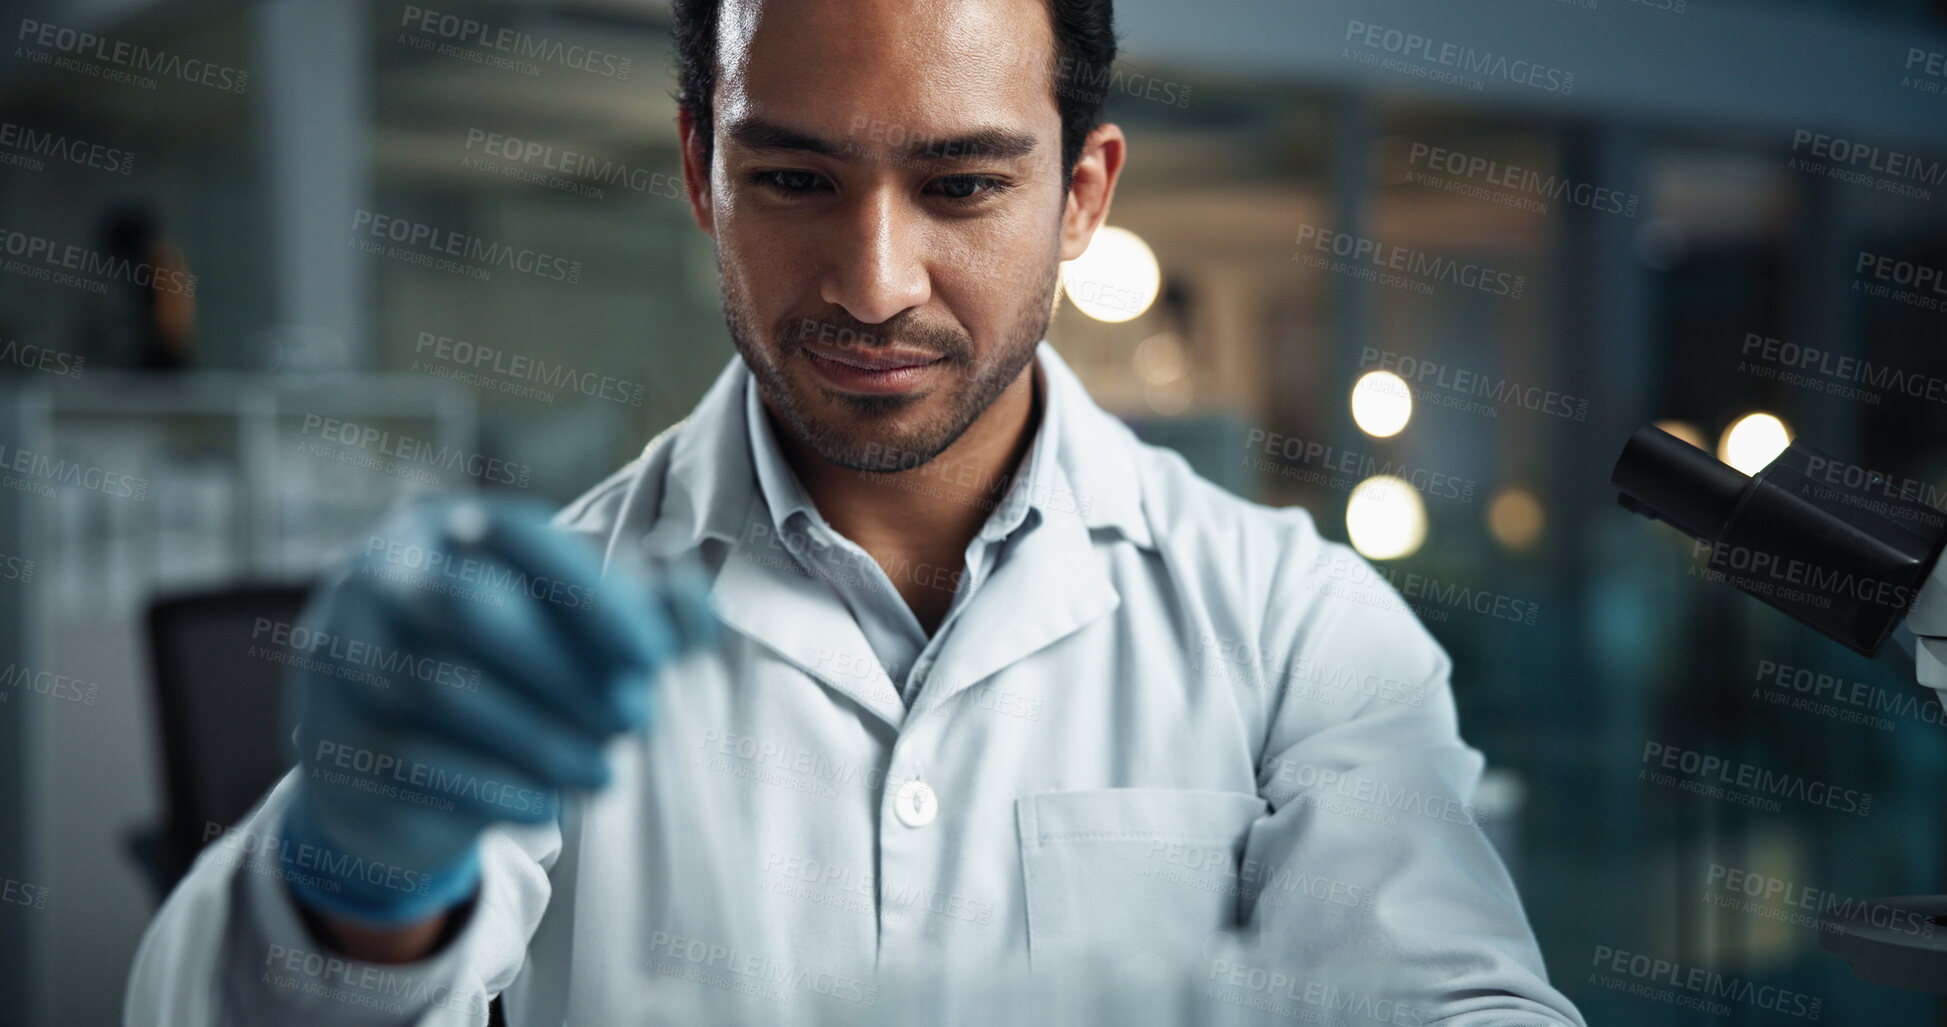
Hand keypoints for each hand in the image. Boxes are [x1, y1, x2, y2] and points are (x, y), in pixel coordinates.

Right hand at [275, 495, 717, 925]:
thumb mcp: (571, 634)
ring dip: (541, 738)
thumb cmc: (503, 676)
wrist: (385, 768)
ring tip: (603, 771)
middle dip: (566, 670)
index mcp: (442, 529)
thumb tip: (690, 593)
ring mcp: (343, 657)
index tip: (657, 656)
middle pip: (473, 609)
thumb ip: (643, 613)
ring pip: (444, 690)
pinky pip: (414, 761)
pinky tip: (547, 805)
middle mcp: (379, 577)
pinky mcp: (332, 739)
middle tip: (636, 719)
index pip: (519, 537)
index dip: (594, 595)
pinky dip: (493, 786)